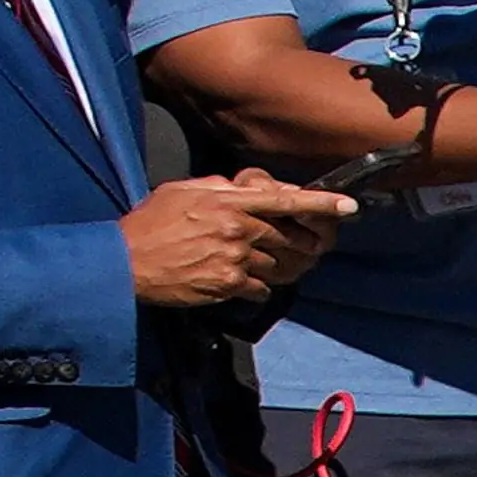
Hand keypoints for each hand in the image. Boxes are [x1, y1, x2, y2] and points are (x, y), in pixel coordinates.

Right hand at [124, 170, 349, 308]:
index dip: (321, 204)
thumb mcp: (185, 191)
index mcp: (229, 201)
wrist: (127, 261)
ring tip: (239, 262)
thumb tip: (249, 188)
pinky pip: (260, 288)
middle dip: (292, 243)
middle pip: (287, 237)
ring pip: (275, 264)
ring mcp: (235, 258)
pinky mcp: (228, 284)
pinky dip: (253, 286)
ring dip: (267, 265)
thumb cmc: (152, 223)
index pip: (286, 201)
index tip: (349, 207)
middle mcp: (238, 228)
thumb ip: (222, 188)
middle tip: (279, 246)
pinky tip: (232, 280)